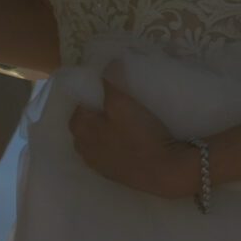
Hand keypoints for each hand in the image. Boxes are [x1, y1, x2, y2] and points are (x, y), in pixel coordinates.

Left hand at [68, 60, 203, 200]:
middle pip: (82, 128)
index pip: (77, 109)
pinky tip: (129, 142)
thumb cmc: (139, 134)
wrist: (163, 171)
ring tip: (121, 123)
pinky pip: (107, 157)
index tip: (104, 92)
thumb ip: (112, 83)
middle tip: (112, 106)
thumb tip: (108, 64)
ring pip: (93, 144)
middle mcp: (85, 150)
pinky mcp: (115, 175)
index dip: (89, 98)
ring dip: (102, 133)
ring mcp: (99, 165)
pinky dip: (113, 147)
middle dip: (93, 116)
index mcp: (82, 131)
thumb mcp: (123, 103)